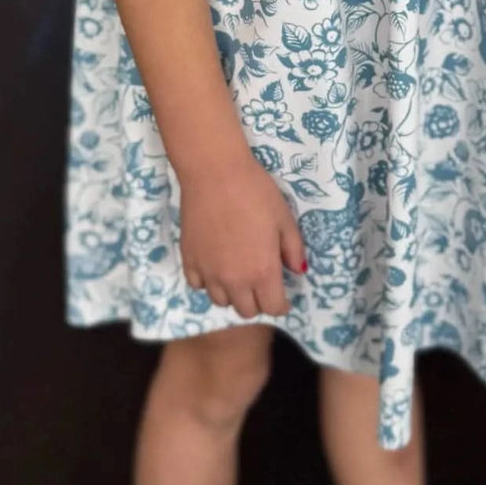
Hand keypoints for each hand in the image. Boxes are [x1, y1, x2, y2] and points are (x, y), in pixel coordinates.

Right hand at [179, 154, 307, 318]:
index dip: (281, 304)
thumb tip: (297, 271)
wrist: (215, 173)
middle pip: (247, 311)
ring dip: (233, 293)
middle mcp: (234, 280)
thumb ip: (293, 249)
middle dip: (259, 301)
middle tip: (262, 282)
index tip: (283, 296)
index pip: (273, 307)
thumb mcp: (284, 218)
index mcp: (263, 271)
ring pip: (222, 302)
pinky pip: (199, 286)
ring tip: (239, 272)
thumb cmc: (256, 192)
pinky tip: (215, 264)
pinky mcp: (189, 261)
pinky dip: (209, 281)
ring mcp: (208, 273)